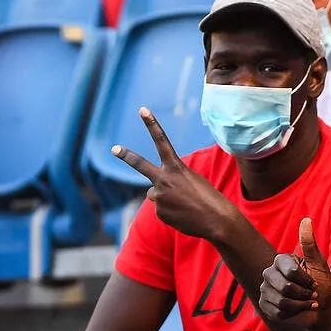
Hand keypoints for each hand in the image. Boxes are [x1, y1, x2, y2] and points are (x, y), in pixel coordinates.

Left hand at [113, 107, 236, 241]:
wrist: (216, 221)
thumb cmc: (210, 200)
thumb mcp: (192, 182)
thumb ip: (171, 182)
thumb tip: (153, 194)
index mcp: (176, 168)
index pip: (162, 141)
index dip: (152, 124)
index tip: (142, 110)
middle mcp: (163, 180)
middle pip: (141, 165)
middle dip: (127, 155)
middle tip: (114, 149)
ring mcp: (159, 197)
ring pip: (157, 194)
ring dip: (169, 199)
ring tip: (186, 205)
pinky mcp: (159, 212)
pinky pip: (163, 209)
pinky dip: (172, 212)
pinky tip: (184, 215)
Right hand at [259, 218, 330, 327]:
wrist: (321, 306)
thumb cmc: (321, 283)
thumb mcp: (319, 263)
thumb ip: (310, 243)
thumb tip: (306, 219)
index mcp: (280, 261)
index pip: (291, 271)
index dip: (306, 280)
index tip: (314, 283)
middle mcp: (268, 274)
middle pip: (286, 287)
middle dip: (305, 294)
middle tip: (313, 294)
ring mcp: (264, 290)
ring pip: (282, 302)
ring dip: (302, 305)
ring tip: (308, 302)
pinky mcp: (265, 306)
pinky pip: (278, 313)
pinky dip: (295, 314)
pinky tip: (300, 310)